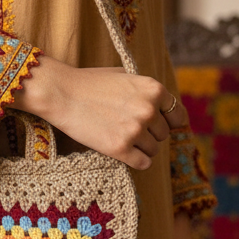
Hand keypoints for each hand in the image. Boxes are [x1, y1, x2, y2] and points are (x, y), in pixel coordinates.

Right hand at [11, 55, 187, 169]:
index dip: (168, 122)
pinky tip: (123, 152)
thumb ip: (144, 89)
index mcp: (153, 89)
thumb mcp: (123, 76)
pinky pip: (143, 163)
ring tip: (122, 138)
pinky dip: (136, 160)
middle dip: (150, 134)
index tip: (159, 126)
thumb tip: (161, 104)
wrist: (61, 93)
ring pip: (154, 150)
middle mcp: (148, 109)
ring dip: (141, 147)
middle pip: (164, 134)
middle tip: (129, 130)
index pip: (177, 115)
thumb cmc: (88, 83)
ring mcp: (135, 130)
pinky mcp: (120, 148)